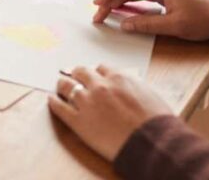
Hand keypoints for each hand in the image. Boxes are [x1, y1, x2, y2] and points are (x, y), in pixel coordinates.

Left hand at [48, 65, 171, 160]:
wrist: (152, 142)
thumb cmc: (157, 122)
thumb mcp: (149, 94)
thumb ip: (133, 87)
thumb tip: (128, 88)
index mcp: (119, 77)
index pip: (101, 68)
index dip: (96, 72)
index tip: (93, 75)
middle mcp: (100, 86)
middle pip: (81, 72)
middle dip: (76, 73)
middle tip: (72, 75)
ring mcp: (87, 102)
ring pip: (67, 86)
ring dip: (62, 84)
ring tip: (59, 85)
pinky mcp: (78, 121)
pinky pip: (59, 107)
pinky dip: (53, 102)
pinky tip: (51, 99)